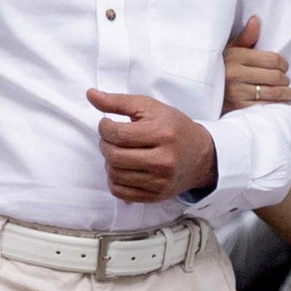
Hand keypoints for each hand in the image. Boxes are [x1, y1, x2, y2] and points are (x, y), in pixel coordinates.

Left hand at [88, 89, 219, 203]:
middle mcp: (163, 161)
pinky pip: (120, 192)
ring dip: (109, 162)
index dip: (104, 127)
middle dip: (105, 145)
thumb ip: (118, 101)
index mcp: (162, 134)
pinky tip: (124, 168)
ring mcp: (159, 181)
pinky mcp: (155, 196)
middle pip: (114, 156)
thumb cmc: (173, 127)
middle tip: (112, 139)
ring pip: (115, 175)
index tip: (107, 124)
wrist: (200, 156)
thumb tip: (90, 94)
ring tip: (119, 152)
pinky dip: (115, 180)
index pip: (118, 134)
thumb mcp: (150, 107)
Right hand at [221, 14, 290, 110]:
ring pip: (273, 92)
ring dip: (285, 93)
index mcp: (236, 56)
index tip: (283, 66)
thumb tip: (256, 20)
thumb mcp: (229, 50)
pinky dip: (277, 105)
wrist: (200, 90)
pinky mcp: (238, 108)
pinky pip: (265, 107)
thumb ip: (245, 37)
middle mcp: (235, 74)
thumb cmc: (220, 68)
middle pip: (275, 76)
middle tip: (285, 80)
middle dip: (285, 79)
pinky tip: (279, 102)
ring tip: (287, 92)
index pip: (272, 60)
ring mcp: (236, 93)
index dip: (283, 64)